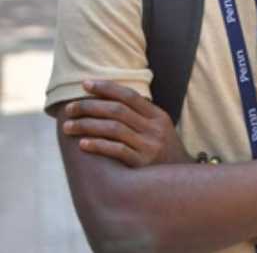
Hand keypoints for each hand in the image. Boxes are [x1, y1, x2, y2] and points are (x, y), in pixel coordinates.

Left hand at [61, 80, 192, 166]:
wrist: (181, 181)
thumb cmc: (162, 152)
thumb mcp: (159, 130)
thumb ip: (140, 116)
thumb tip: (107, 101)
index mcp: (158, 116)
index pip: (129, 95)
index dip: (106, 88)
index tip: (85, 84)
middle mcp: (155, 128)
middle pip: (117, 110)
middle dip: (89, 107)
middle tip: (69, 109)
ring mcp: (150, 145)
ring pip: (114, 128)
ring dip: (87, 125)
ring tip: (68, 126)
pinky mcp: (143, 163)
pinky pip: (117, 150)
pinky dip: (98, 145)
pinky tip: (83, 144)